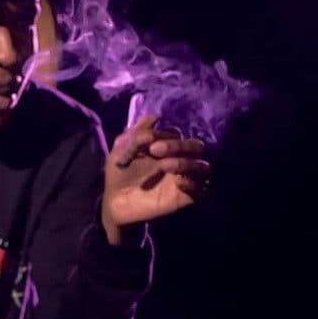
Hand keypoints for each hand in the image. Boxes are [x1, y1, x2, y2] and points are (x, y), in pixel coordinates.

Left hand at [102, 115, 210, 239]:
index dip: (163, 134)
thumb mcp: (122, 149)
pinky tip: (178, 182)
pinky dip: (192, 184)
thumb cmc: (120, 173)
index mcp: (167, 147)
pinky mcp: (184, 198)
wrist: (114, 201)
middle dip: (178, 145)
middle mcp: (179, 160)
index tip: (145, 141)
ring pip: (203, 167)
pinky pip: (201, 190)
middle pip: (197, 147)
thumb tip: (156, 117)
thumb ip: (137, 133)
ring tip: (165, 165)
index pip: (177, 134)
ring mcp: (183, 179)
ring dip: (186, 163)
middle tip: (156, 150)